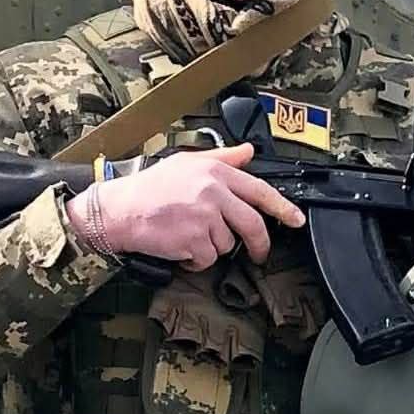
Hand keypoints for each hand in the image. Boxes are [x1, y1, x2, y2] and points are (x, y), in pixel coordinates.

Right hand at [66, 143, 304, 270]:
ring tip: (188, 234)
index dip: (283, 208)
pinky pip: (206, 259)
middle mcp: (214, 193)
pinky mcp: (193, 240)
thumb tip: (249, 152)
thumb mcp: (187, 162)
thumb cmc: (150, 187)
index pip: (260, 190)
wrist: (117, 209)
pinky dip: (195, 260)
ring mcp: (205, 217)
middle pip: (252, 225)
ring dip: (210, 247)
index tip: (297, 219)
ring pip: (226, 244)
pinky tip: (180, 246)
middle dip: (258, 244)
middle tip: (258, 253)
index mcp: (216, 172)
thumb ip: (223, 158)